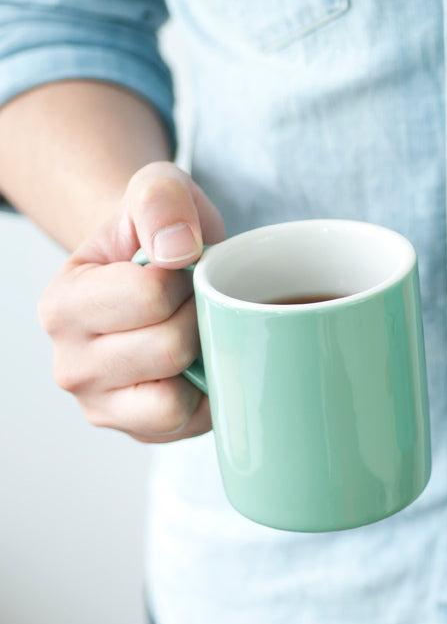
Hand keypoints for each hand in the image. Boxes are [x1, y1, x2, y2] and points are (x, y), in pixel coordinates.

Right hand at [37, 161, 224, 442]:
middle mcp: (69, 364)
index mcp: (63, 304)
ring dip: (203, 357)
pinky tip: (198, 364)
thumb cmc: (160, 235)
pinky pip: (191, 423)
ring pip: (176, 396)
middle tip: (194, 301)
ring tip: (193, 330)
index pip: (151, 295)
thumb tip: (176, 251)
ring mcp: (102, 406)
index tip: (181, 267)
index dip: (187, 276)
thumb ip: (161, 199)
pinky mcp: (140, 433)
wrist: (164, 272)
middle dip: (199, 315)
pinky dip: (207, 393)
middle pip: (170, 347)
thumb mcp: (159, 190)